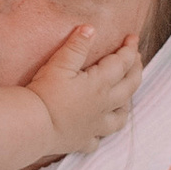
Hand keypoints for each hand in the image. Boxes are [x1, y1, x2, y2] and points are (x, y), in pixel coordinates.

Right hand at [29, 24, 143, 156]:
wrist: (32, 126)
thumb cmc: (45, 94)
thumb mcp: (59, 64)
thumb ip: (76, 46)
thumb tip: (90, 28)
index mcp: (99, 84)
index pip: (122, 63)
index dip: (129, 49)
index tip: (132, 38)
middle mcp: (103, 105)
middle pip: (129, 87)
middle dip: (136, 71)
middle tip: (137, 60)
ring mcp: (94, 126)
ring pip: (120, 117)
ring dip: (126, 105)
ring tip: (126, 97)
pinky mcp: (82, 141)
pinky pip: (97, 140)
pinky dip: (101, 135)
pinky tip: (98, 131)